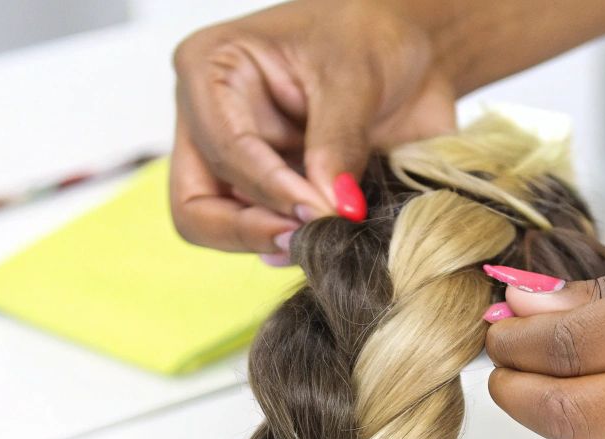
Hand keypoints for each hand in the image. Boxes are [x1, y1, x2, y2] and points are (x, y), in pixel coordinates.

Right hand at [170, 1, 457, 256]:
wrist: (408, 45)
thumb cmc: (370, 32)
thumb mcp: (355, 77)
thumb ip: (338, 143)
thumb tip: (330, 210)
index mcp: (211, 68)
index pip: (222, 149)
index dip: (269, 189)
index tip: (320, 212)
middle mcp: (209, 118)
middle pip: (196, 205)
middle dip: (250, 230)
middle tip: (308, 240)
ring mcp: (235, 159)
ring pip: (222, 228)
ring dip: (272, 240)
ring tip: (324, 240)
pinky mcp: (267, 187)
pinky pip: (264, 231)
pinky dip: (293, 240)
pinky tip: (328, 238)